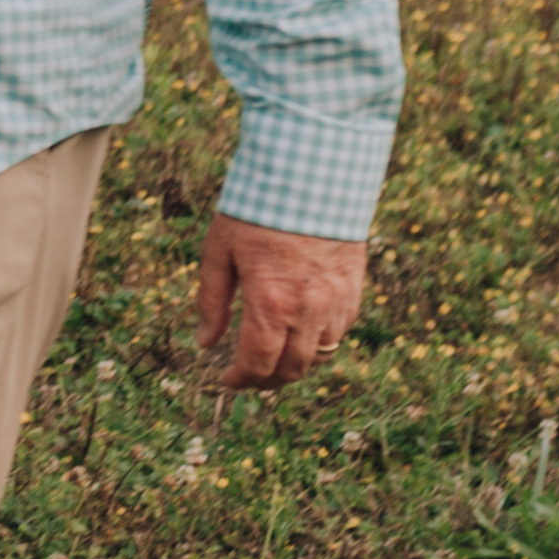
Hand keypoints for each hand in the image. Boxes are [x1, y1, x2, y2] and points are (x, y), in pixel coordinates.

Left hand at [196, 212, 367, 389]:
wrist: (309, 178)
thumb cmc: (255, 210)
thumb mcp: (219, 250)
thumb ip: (211, 300)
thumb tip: (204, 342)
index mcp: (270, 301)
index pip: (258, 365)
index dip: (240, 380)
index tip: (224, 379)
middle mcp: (308, 310)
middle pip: (291, 369)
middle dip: (266, 380)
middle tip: (246, 375)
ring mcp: (336, 303)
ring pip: (319, 357)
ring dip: (294, 364)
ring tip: (270, 356)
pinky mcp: (354, 292)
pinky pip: (338, 334)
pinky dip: (318, 343)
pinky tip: (297, 332)